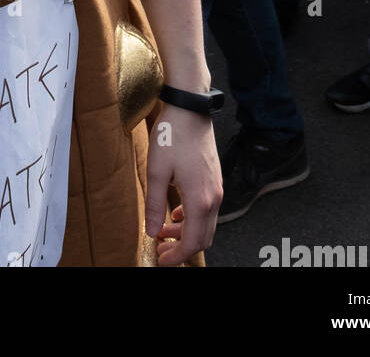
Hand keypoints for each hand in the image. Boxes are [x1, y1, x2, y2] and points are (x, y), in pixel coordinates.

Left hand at [144, 106, 221, 266]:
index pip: (192, 242)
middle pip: (202, 238)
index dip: (177, 257)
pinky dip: (192, 218)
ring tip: (163, 231)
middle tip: (160, 250)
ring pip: (205, 224)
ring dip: (186, 233)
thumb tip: (152, 230)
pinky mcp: (214, 180)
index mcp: (200, 200)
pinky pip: (207, 209)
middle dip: (181, 248)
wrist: (190, 109)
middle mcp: (213, 198)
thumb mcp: (156, 171)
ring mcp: (216, 189)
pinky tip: (175, 213)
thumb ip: (155, 204)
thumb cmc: (172, 135)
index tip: (161, 260)